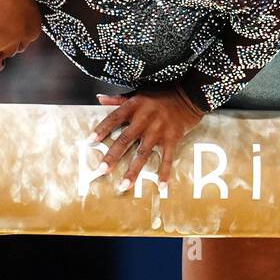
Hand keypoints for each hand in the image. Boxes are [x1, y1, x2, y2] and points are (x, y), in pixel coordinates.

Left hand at [88, 85, 204, 188]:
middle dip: (113, 155)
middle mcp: (145, 119)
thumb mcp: (139, 92)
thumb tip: (99, 99)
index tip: (90, 141)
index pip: (114, 118)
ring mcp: (159, 130)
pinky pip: (168, 158)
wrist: (189, 94)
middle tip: (102, 170)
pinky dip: (165, 173)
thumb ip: (119, 99)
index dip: (102, 129)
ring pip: (143, 153)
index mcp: (135, 106)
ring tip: (124, 185)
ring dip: (133, 170)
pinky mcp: (173, 138)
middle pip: (126, 139)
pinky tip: (161, 187)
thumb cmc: (162, 94)